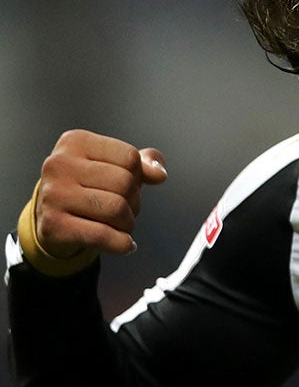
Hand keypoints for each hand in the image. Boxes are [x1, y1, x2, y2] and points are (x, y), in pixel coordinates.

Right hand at [33, 131, 168, 259]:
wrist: (50, 216)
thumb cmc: (86, 186)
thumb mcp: (112, 164)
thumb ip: (143, 162)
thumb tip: (159, 174)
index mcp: (75, 142)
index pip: (130, 157)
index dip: (138, 175)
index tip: (127, 184)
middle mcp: (59, 165)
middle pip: (124, 183)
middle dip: (134, 200)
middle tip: (124, 208)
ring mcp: (53, 195)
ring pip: (116, 209)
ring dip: (128, 222)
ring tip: (121, 224)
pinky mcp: (52, 225)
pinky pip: (102, 235)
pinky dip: (121, 244)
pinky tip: (124, 244)